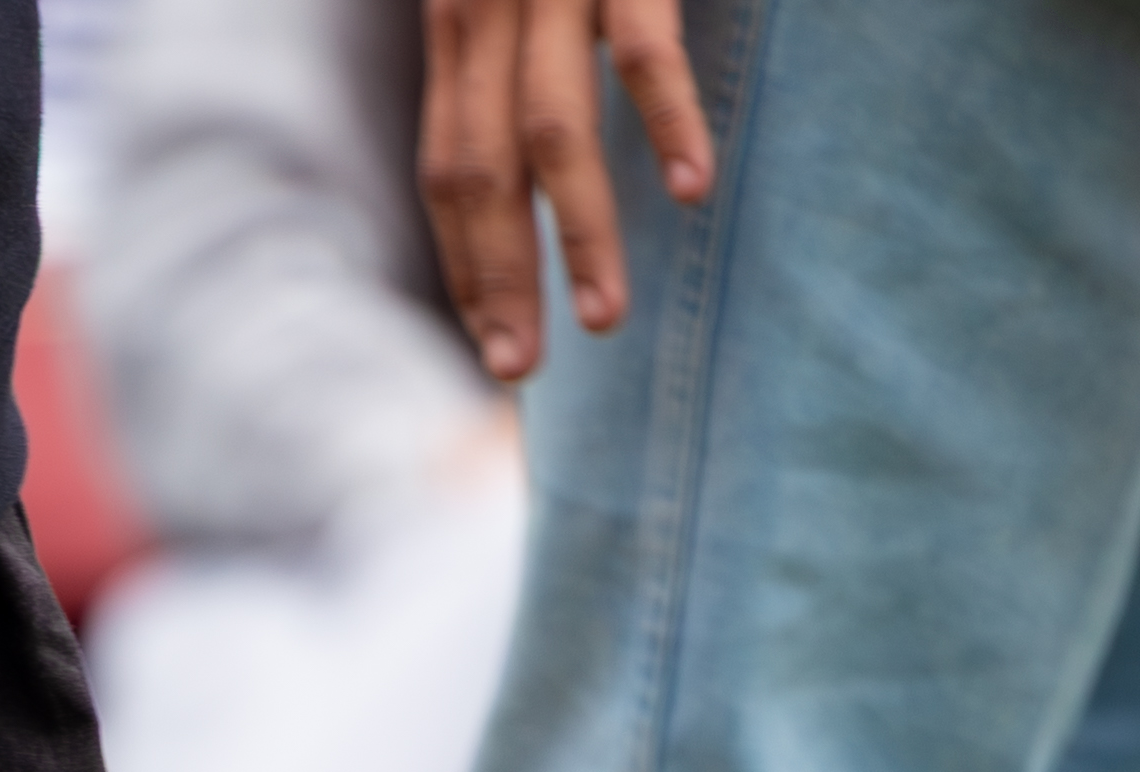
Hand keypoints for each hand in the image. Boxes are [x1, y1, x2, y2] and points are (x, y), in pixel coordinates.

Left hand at [420, 0, 720, 382]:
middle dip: (502, 278)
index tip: (490, 336)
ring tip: (604, 318)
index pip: (448, 169)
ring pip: (552, 133)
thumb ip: (517, 52)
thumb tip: (533, 144)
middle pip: (481, 172)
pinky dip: (669, 121)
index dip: (466, 257)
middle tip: (518, 368)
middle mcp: (487, 13)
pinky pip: (645, 51)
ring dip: (579, 234)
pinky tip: (691, 189)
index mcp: (462, 28)